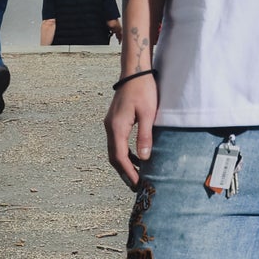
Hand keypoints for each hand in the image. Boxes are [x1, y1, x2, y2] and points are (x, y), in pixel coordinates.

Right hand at [106, 71, 157, 185]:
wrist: (134, 72)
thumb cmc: (143, 90)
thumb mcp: (148, 114)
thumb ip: (145, 136)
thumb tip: (144, 158)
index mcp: (117, 127)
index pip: (120, 157)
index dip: (128, 173)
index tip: (137, 185)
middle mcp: (110, 127)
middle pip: (114, 157)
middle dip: (124, 173)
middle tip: (136, 186)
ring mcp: (110, 124)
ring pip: (114, 150)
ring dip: (124, 164)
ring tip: (137, 175)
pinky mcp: (114, 121)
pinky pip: (117, 142)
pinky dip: (125, 153)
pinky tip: (137, 157)